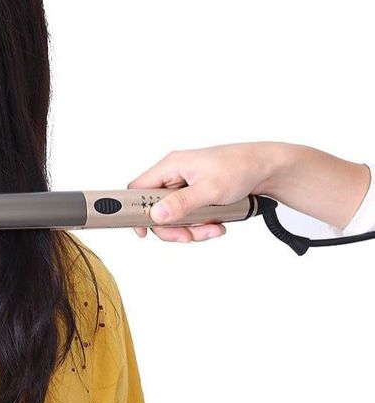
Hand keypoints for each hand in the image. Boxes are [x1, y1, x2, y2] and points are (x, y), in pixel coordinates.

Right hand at [127, 143, 278, 242]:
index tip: (142, 230)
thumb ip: (182, 203)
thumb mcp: (211, 189)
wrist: (267, 168)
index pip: (138, 189)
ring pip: (173, 217)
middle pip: (156, 209)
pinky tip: (216, 223)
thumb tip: (157, 214)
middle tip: (188, 236)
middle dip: (173, 227)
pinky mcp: (195, 196)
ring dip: (191, 229)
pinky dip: (200, 225)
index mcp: (171, 165)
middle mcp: (174, 175)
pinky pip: (187, 217)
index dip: (135, 211)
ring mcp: (184, 186)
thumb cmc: (241, 168)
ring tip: (212, 228)